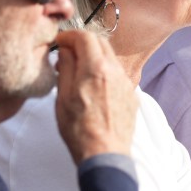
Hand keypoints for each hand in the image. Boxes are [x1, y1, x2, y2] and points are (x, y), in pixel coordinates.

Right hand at [53, 30, 137, 164]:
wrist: (105, 154)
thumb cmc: (79, 130)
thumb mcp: (63, 98)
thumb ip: (65, 69)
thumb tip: (65, 51)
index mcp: (96, 68)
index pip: (85, 36)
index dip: (69, 36)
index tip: (59, 42)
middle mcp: (115, 70)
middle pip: (100, 42)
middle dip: (83, 43)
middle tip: (67, 54)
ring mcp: (126, 82)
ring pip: (110, 58)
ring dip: (94, 57)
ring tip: (78, 72)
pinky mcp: (132, 94)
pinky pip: (117, 74)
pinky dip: (104, 72)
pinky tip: (93, 86)